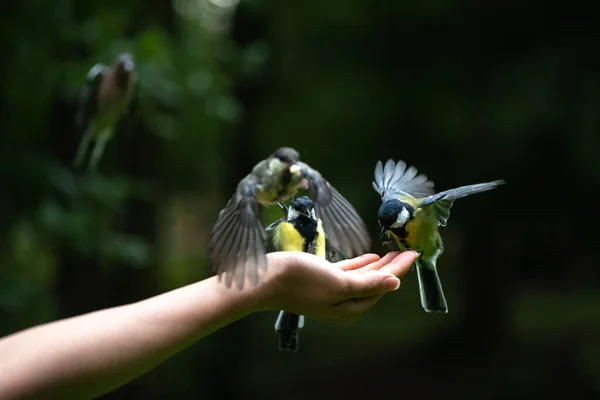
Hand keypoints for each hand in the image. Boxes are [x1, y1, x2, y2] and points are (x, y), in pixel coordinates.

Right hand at [256, 251, 417, 323]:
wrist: (267, 280)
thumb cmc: (302, 281)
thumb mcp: (339, 283)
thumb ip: (368, 284)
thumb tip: (395, 284)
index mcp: (351, 307)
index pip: (383, 285)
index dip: (400, 269)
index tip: (415, 253)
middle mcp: (345, 302)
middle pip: (376, 282)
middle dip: (393, 266)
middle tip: (408, 249)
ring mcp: (333, 292)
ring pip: (364, 276)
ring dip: (379, 265)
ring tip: (394, 252)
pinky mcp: (323, 280)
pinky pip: (349, 272)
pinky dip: (361, 264)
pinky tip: (371, 257)